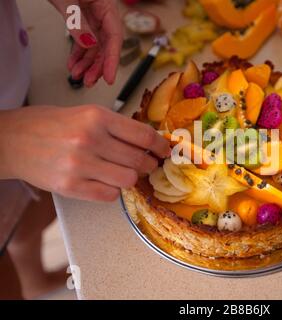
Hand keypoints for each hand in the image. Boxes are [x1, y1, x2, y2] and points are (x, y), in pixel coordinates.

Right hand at [0, 105, 169, 201]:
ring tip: (123, 173)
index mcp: (97, 117)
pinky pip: (109, 195)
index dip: (160, 146)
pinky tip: (105, 182)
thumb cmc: (47, 124)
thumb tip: (146, 141)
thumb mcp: (85, 114)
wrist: (10, 140)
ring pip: (128, 180)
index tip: (165, 151)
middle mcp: (90, 139)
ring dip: (131, 179)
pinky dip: (113, 191)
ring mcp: (80, 164)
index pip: (143, 135)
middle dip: (149, 164)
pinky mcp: (70, 186)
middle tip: (147, 164)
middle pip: (139, 160)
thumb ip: (115, 127)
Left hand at [50, 0, 122, 86]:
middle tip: (89, 81)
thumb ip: (77, 21)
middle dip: (97, 65)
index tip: (109, 77)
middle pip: (106, 45)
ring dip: (87, 63)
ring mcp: (93, 17)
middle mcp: (102, 13)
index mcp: (106, 5)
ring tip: (77, 76)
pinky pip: (84, 40)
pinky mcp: (82, 20)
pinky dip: (78, 54)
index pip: (114, 37)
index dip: (112, 59)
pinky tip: (73, 64)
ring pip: (95, 46)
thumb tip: (89, 43)